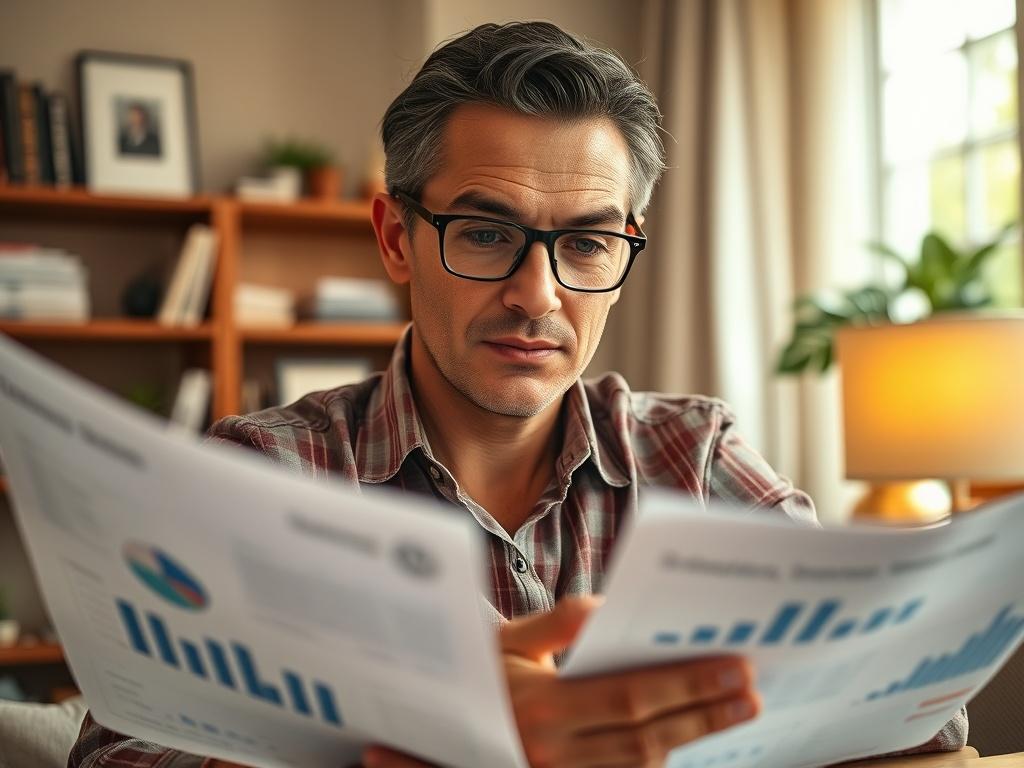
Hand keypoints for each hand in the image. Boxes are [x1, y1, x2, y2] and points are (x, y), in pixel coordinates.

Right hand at [365, 596, 759, 767]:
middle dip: (703, 713)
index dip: (685, 684)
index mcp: (540, 708)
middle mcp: (553, 752)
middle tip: (751, 691)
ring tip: (733, 714)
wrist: (430, 733)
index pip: (629, 695)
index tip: (733, 667)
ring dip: (691, 740)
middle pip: (645, 736)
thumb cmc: (473, 678)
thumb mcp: (503, 644)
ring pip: (639, 767)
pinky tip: (687, 742)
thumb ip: (555, 625)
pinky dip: (657, 763)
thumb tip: (604, 608)